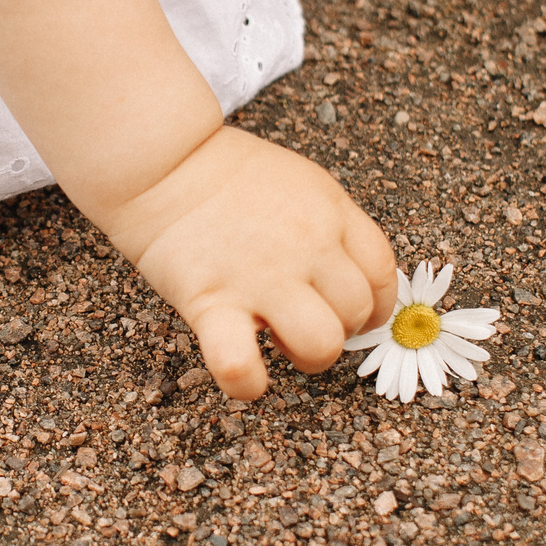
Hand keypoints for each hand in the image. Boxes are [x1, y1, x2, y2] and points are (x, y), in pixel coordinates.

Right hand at [98, 127, 397, 400]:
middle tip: (306, 319)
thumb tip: (346, 282)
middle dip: (340, 329)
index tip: (355, 313)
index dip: (377, 305)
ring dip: (309, 357)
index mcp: (331, 211)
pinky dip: (246, 383)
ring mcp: (262, 276)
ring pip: (322, 344)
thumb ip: (331, 226)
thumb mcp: (302, 184)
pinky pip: (240, 365)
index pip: (383, 272)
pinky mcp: (212, 302)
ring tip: (281, 341)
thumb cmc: (227, 176)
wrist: (162, 162)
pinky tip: (245, 373)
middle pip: (357, 312)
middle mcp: (307, 245)